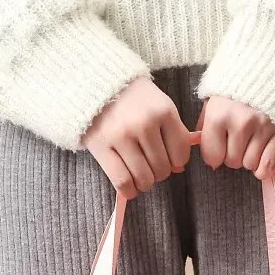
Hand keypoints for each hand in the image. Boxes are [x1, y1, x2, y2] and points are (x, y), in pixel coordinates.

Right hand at [82, 77, 191, 199]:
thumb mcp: (158, 105)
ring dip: (144, 182)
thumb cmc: (132, 98)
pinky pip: (122, 181)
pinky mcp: (102, 147)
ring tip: (140, 174)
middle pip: (163, 169)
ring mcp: (122, 136)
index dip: (177, 162)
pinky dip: (129, 191)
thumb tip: (179, 169)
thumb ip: (172, 133)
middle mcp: (144, 123)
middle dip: (159, 172)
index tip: (168, 159)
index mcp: (163, 111)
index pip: (180, 153)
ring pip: (144, 178)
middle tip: (150, 164)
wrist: (94, 83)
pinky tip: (130, 187)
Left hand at [196, 96, 274, 179]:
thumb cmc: (236, 88)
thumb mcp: (214, 100)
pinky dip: (265, 167)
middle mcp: (241, 122)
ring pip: (250, 165)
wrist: (270, 66)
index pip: (212, 157)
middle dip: (233, 155)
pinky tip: (263, 156)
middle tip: (239, 140)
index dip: (215, 154)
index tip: (220, 146)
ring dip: (250, 158)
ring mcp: (263, 128)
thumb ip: (206, 127)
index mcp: (219, 114)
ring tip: (252, 141)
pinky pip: (268, 166)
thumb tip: (207, 158)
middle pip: (232, 162)